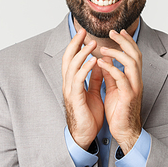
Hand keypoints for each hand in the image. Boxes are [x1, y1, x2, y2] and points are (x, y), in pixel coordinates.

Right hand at [62, 28, 103, 149]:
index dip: (77, 46)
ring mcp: (70, 91)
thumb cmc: (88, 115)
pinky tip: (93, 61)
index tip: (84, 34)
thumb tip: (100, 63)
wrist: (85, 135)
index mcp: (73, 82)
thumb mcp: (93, 92)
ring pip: (71, 67)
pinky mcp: (75, 99)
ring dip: (82, 53)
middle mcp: (68, 84)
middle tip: (83, 32)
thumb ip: (95, 78)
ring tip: (91, 43)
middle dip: (74, 44)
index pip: (72, 59)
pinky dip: (85, 69)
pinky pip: (78, 80)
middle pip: (67, 58)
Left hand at [98, 29, 142, 153]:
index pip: (134, 54)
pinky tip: (100, 63)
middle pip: (135, 54)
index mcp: (133, 78)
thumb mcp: (114, 88)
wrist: (124, 131)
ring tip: (103, 48)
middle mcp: (136, 80)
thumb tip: (104, 60)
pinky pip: (121, 78)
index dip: (127, 42)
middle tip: (113, 32)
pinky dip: (111, 68)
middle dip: (124, 41)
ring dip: (117, 53)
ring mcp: (134, 87)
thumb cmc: (120, 111)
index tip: (118, 31)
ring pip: (132, 63)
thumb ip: (111, 74)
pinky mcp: (128, 96)